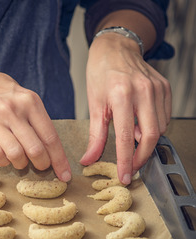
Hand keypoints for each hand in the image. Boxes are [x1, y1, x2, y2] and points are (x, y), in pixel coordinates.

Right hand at [0, 66, 71, 181]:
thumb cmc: (3, 95)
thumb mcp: (25, 98)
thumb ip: (39, 120)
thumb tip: (54, 150)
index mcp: (30, 102)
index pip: (50, 137)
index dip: (59, 159)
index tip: (65, 175)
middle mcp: (13, 111)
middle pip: (35, 149)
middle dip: (42, 164)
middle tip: (41, 166)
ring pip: (16, 155)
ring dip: (22, 164)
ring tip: (21, 160)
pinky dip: (4, 161)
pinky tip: (5, 157)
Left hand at [80, 33, 171, 183]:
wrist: (115, 48)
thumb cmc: (101, 74)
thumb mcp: (93, 104)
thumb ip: (94, 135)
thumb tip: (88, 159)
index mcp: (121, 95)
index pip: (125, 137)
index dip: (125, 160)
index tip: (125, 176)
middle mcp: (142, 91)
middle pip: (151, 135)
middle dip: (142, 157)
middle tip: (131, 167)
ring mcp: (157, 88)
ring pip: (160, 127)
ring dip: (147, 142)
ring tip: (132, 145)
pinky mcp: (165, 87)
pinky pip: (165, 116)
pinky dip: (155, 127)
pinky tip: (141, 127)